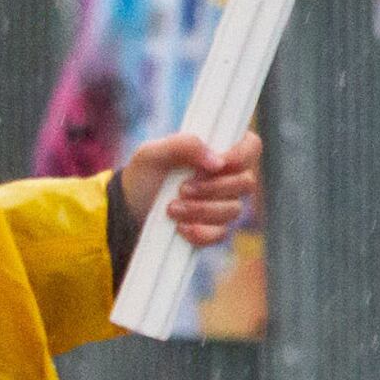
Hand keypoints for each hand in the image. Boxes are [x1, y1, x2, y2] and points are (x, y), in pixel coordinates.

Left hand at [118, 129, 262, 247]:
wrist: (128, 210)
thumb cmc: (144, 175)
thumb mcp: (152, 153)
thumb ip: (183, 145)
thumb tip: (216, 161)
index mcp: (218, 152)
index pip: (251, 146)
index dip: (241, 156)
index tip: (216, 164)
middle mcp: (227, 178)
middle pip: (246, 182)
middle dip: (213, 188)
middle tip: (182, 189)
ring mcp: (223, 205)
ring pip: (233, 210)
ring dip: (201, 209)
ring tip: (172, 208)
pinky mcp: (213, 230)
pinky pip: (221, 234)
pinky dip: (200, 232)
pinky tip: (180, 228)